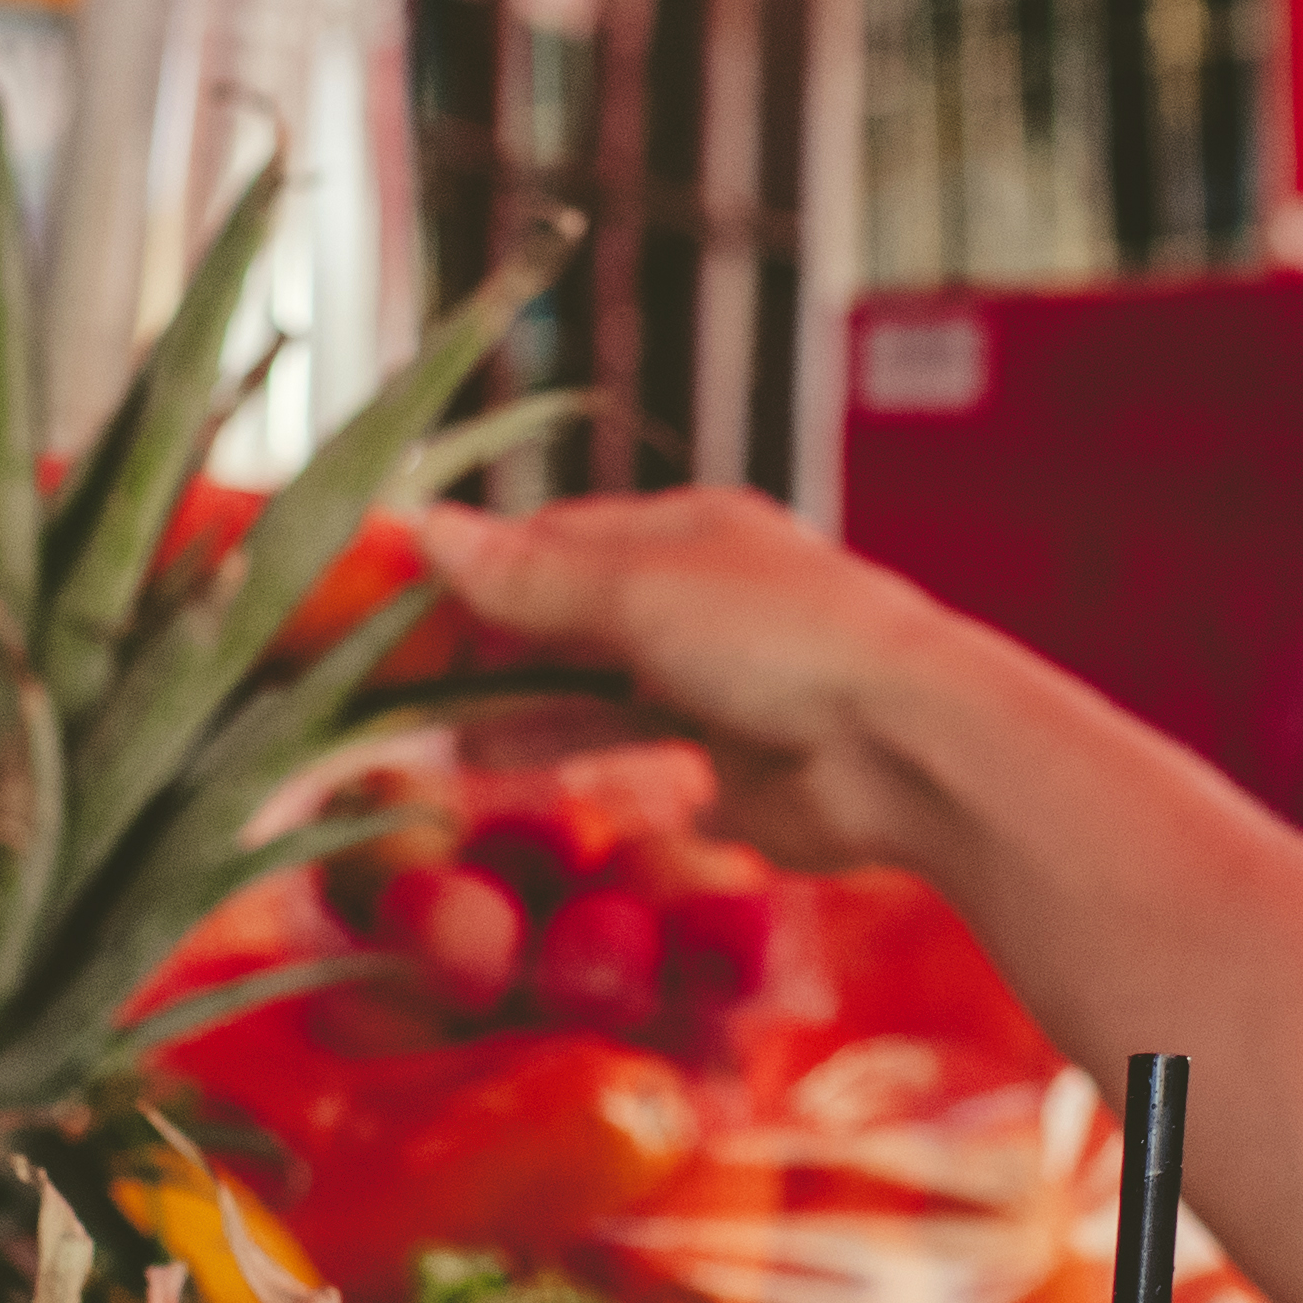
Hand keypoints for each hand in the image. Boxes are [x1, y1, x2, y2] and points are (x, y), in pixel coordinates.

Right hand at [403, 490, 986, 871]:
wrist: (905, 749)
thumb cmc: (780, 641)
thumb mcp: (639, 593)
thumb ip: (531, 577)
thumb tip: (425, 529)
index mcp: (690, 532)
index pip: (558, 537)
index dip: (477, 568)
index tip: (397, 604)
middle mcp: (703, 599)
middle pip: (573, 616)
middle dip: (491, 646)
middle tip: (404, 684)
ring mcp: (720, 682)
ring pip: (597, 687)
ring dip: (522, 707)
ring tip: (442, 738)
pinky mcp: (735, 762)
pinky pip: (638, 751)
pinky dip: (576, 756)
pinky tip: (522, 773)